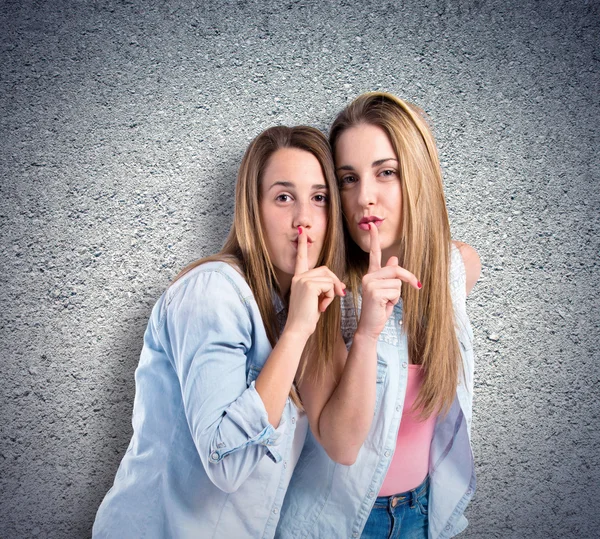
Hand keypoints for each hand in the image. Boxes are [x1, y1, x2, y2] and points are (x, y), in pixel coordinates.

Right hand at [285, 226, 345, 338]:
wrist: (298, 329)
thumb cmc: (307, 318)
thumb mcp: (316, 299)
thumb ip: (323, 288)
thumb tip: (341, 285)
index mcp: (298, 278)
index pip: (301, 258)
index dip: (302, 245)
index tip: (302, 232)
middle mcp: (298, 276)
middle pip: (326, 270)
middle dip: (335, 283)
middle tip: (338, 296)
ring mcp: (302, 279)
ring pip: (329, 278)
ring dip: (332, 292)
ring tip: (324, 305)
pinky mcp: (308, 285)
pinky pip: (329, 285)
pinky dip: (330, 296)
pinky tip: (322, 306)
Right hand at [357, 223, 420, 339]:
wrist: (369, 327)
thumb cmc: (379, 310)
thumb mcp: (388, 291)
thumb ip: (390, 275)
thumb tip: (394, 258)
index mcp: (371, 275)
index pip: (374, 254)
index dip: (374, 239)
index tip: (372, 225)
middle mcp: (368, 276)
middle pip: (396, 269)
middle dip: (408, 279)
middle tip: (417, 286)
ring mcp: (369, 283)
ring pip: (398, 283)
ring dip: (398, 296)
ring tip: (386, 303)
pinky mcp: (374, 292)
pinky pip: (396, 291)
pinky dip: (394, 301)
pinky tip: (384, 306)